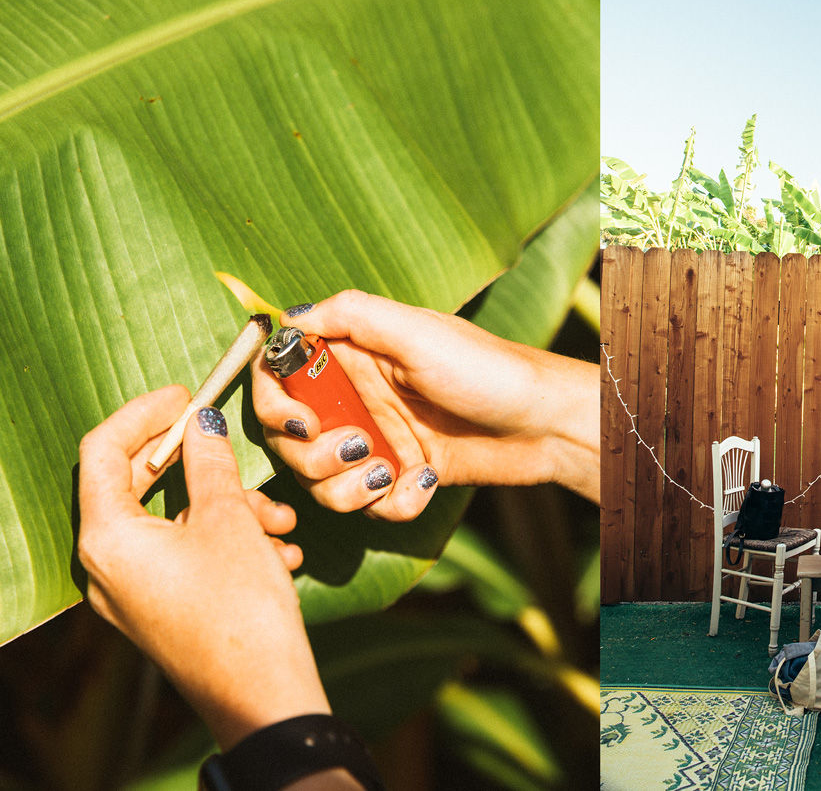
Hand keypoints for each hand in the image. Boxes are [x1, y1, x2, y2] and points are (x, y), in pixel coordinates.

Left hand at [77, 387, 328, 749]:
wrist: (262, 693)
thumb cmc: (240, 604)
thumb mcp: (230, 519)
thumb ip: (210, 462)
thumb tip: (203, 424)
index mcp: (107, 537)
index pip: (103, 451)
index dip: (143, 413)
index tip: (185, 396)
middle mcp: (106, 566)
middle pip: (135, 484)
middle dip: (193, 461)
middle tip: (225, 438)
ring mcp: (131, 592)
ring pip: (171, 521)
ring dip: (227, 507)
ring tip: (281, 520)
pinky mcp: (160, 608)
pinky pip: (184, 554)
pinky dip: (227, 540)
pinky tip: (278, 551)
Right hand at [253, 290, 599, 520]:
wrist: (545, 423)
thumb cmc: (487, 368)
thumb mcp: (419, 331)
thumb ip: (352, 315)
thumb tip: (289, 317)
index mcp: (353, 357)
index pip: (279, 379)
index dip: (273, 404)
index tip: (300, 421)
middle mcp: (357, 399)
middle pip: (291, 440)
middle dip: (313, 455)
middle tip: (357, 449)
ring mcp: (379, 440)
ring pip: (324, 481)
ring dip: (348, 489)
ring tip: (392, 474)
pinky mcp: (403, 477)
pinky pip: (372, 506)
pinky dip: (393, 504)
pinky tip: (425, 487)